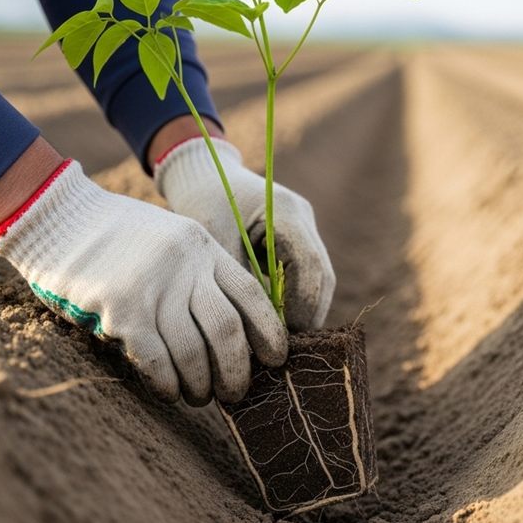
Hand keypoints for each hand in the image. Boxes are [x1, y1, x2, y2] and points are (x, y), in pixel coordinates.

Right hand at [0, 159, 286, 404]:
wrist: (55, 216)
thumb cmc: (113, 237)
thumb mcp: (170, 240)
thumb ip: (198, 275)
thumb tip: (230, 334)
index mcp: (203, 247)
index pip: (252, 295)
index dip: (269, 332)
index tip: (276, 360)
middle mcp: (185, 265)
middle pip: (227, 329)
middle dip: (237, 370)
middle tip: (236, 393)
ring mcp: (153, 286)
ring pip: (193, 350)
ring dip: (200, 384)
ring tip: (199, 398)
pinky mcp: (121, 308)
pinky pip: (156, 359)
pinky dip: (167, 382)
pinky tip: (169, 392)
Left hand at [155, 137, 335, 331]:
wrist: (200, 173)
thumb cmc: (202, 201)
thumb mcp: (213, 241)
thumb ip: (237, 281)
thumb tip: (251, 329)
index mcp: (288, 213)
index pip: (311, 268)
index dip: (303, 307)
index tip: (283, 338)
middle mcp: (304, 220)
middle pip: (322, 277)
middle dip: (307, 315)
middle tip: (286, 348)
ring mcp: (304, 229)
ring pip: (317, 280)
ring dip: (302, 311)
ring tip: (280, 341)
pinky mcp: (294, 240)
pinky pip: (303, 277)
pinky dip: (292, 300)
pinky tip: (274, 324)